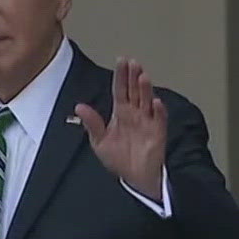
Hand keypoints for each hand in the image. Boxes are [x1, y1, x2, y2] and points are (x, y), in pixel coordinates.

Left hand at [74, 58, 167, 200]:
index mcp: (121, 113)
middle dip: (134, 77)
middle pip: (135, 91)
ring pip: (147, 101)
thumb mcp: (100, 142)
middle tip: (133, 63)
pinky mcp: (158, 132)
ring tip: (143, 77)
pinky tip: (156, 103)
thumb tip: (79, 107)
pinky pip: (159, 119)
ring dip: (146, 89)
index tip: (121, 61)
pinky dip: (158, 111)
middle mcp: (135, 113)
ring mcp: (148, 121)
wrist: (135, 177)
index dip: (120, 76)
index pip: (120, 90)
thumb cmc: (119, 159)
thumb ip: (92, 124)